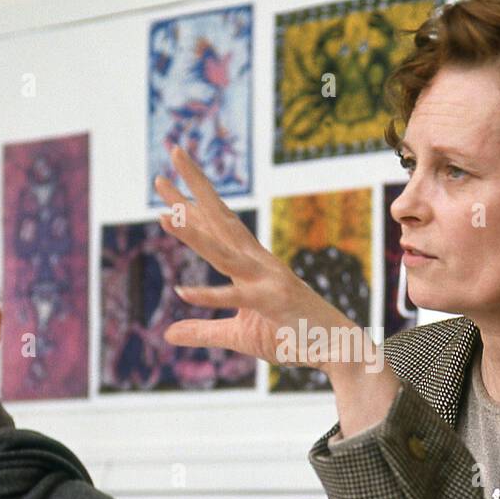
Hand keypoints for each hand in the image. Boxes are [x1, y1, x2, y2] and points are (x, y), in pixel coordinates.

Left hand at [154, 144, 400, 437]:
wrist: (337, 348)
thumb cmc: (294, 336)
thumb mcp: (240, 335)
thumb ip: (203, 332)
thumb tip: (167, 335)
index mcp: (251, 263)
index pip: (216, 225)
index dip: (190, 203)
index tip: (163, 181)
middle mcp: (258, 262)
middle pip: (220, 219)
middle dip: (195, 186)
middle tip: (174, 150)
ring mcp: (266, 279)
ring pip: (222, 252)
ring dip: (193, 233)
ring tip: (163, 214)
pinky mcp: (271, 302)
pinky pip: (235, 297)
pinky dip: (209, 295)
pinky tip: (182, 292)